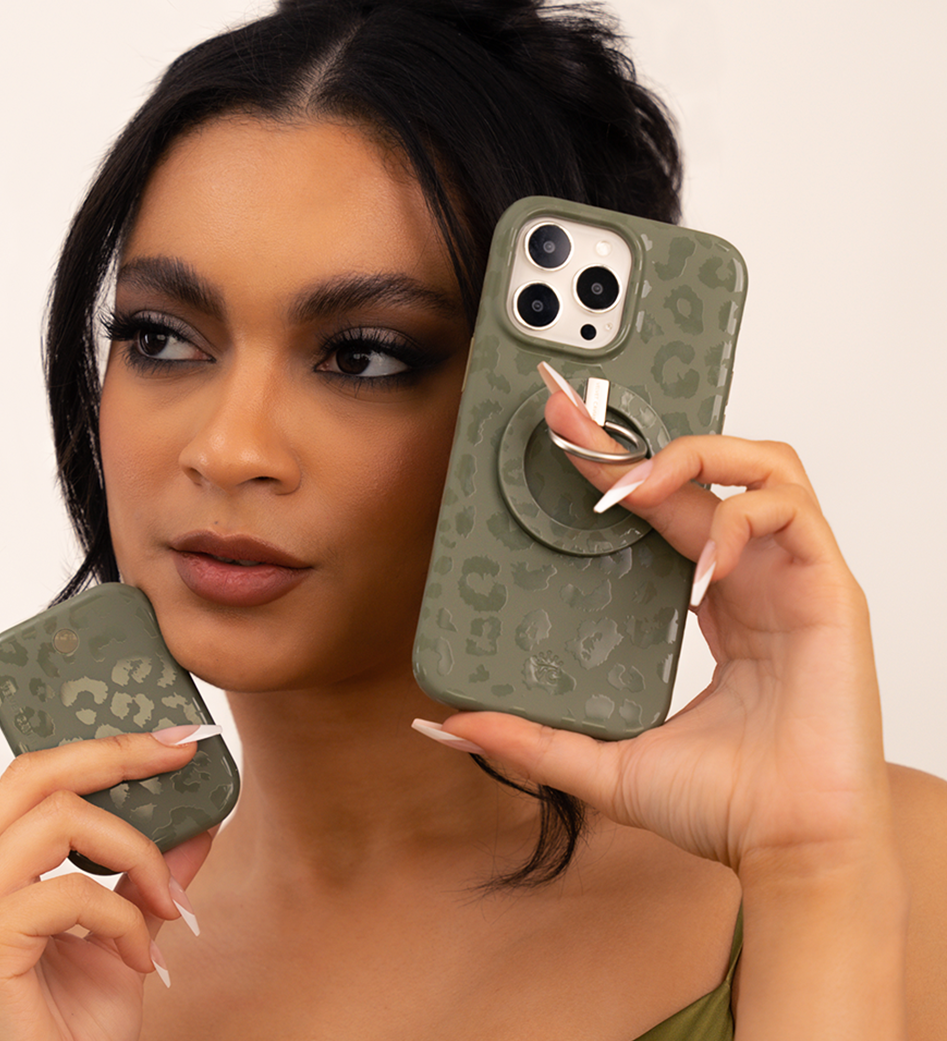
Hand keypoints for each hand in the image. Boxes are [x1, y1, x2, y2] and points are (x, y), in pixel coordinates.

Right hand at [0, 730, 216, 1040]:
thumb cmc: (66, 1029)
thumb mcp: (126, 935)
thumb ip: (150, 877)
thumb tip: (201, 823)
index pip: (35, 777)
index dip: (106, 747)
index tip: (174, 738)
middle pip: (36, 774)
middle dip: (117, 755)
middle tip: (180, 757)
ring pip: (61, 818)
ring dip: (135, 852)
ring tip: (165, 903)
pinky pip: (72, 891)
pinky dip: (123, 917)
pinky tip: (137, 958)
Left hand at [442, 369, 892, 876]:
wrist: (791, 851)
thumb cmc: (723, 805)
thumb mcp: (600, 760)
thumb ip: (528, 739)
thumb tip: (445, 724)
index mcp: (705, 600)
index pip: (658, 508)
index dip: (611, 464)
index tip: (556, 433)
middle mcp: (748, 577)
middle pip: (699, 471)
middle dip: (633, 437)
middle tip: (565, 421)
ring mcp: (789, 577)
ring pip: (762, 466)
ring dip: (694, 458)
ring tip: (631, 489)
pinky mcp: (827, 589)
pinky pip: (790, 514)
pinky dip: (741, 521)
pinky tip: (701, 566)